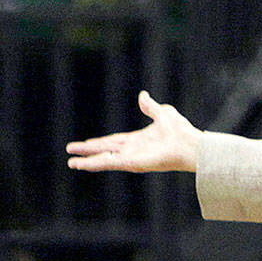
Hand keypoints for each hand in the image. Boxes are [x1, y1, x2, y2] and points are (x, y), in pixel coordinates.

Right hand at [67, 91, 199, 172]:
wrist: (191, 144)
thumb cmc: (182, 131)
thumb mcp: (163, 113)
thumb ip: (150, 107)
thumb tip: (143, 96)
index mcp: (139, 140)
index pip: (113, 142)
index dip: (98, 143)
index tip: (84, 143)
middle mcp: (134, 150)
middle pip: (105, 151)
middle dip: (88, 151)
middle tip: (71, 153)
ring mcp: (133, 157)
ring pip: (105, 160)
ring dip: (88, 161)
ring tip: (72, 163)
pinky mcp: (134, 163)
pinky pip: (111, 163)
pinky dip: (96, 163)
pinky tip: (82, 164)